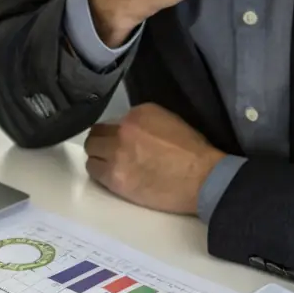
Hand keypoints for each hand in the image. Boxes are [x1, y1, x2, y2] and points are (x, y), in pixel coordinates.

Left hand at [85, 103, 225, 213]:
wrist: (202, 178)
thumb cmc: (193, 151)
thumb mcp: (169, 120)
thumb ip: (143, 122)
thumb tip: (129, 130)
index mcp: (138, 114)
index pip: (111, 121)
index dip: (113, 132)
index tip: (120, 140)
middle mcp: (122, 131)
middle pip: (96, 135)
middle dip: (101, 143)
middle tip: (110, 152)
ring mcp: (116, 155)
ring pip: (91, 153)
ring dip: (98, 157)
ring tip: (110, 165)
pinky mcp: (114, 178)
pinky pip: (94, 171)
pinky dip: (100, 172)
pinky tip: (112, 175)